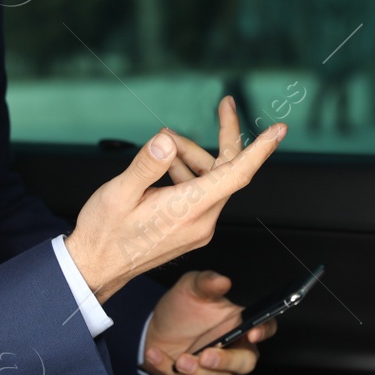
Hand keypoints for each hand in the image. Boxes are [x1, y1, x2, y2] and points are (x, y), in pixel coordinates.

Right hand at [65, 98, 283, 302]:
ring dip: (193, 155)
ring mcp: (198, 228)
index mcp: (187, 210)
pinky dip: (188, 173)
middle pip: (227, 170)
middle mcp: (201, 221)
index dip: (260, 150)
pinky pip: (201, 193)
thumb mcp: (118, 193)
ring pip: (212, 180)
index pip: (236, 174)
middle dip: (223, 136)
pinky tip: (166, 164)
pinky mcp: (191, 230)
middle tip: (225, 105)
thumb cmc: (104, 234)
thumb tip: (166, 141)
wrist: (95, 268)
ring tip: (164, 144)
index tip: (278, 131)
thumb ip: (146, 165)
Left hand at [140, 271, 275, 374]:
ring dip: (199, 372)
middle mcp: (234, 349)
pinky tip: (156, 355)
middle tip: (206, 355)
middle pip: (245, 363)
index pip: (265, 327)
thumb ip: (206, 282)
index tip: (253, 333)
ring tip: (180, 359)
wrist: (155, 328)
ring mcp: (217, 369)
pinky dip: (169, 370)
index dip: (264, 331)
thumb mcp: (191, 288)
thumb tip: (222, 281)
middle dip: (226, 362)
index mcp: (240, 324)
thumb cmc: (181, 308)